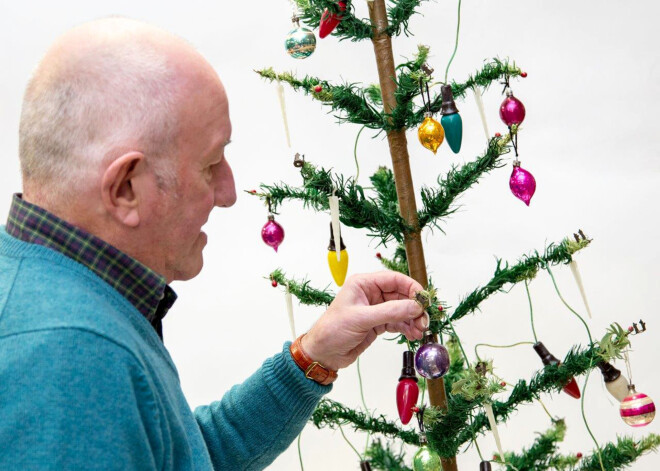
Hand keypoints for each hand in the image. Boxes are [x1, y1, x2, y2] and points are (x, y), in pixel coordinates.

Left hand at [301, 271, 428, 370]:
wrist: (323, 353)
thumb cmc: (333, 330)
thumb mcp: (362, 318)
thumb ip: (390, 312)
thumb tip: (415, 306)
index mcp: (363, 284)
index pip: (393, 279)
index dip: (411, 287)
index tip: (423, 299)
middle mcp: (370, 294)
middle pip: (401, 295)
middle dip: (414, 307)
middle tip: (424, 319)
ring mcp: (375, 309)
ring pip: (401, 310)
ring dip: (413, 319)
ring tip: (420, 330)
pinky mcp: (377, 323)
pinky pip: (398, 322)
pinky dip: (407, 327)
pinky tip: (413, 334)